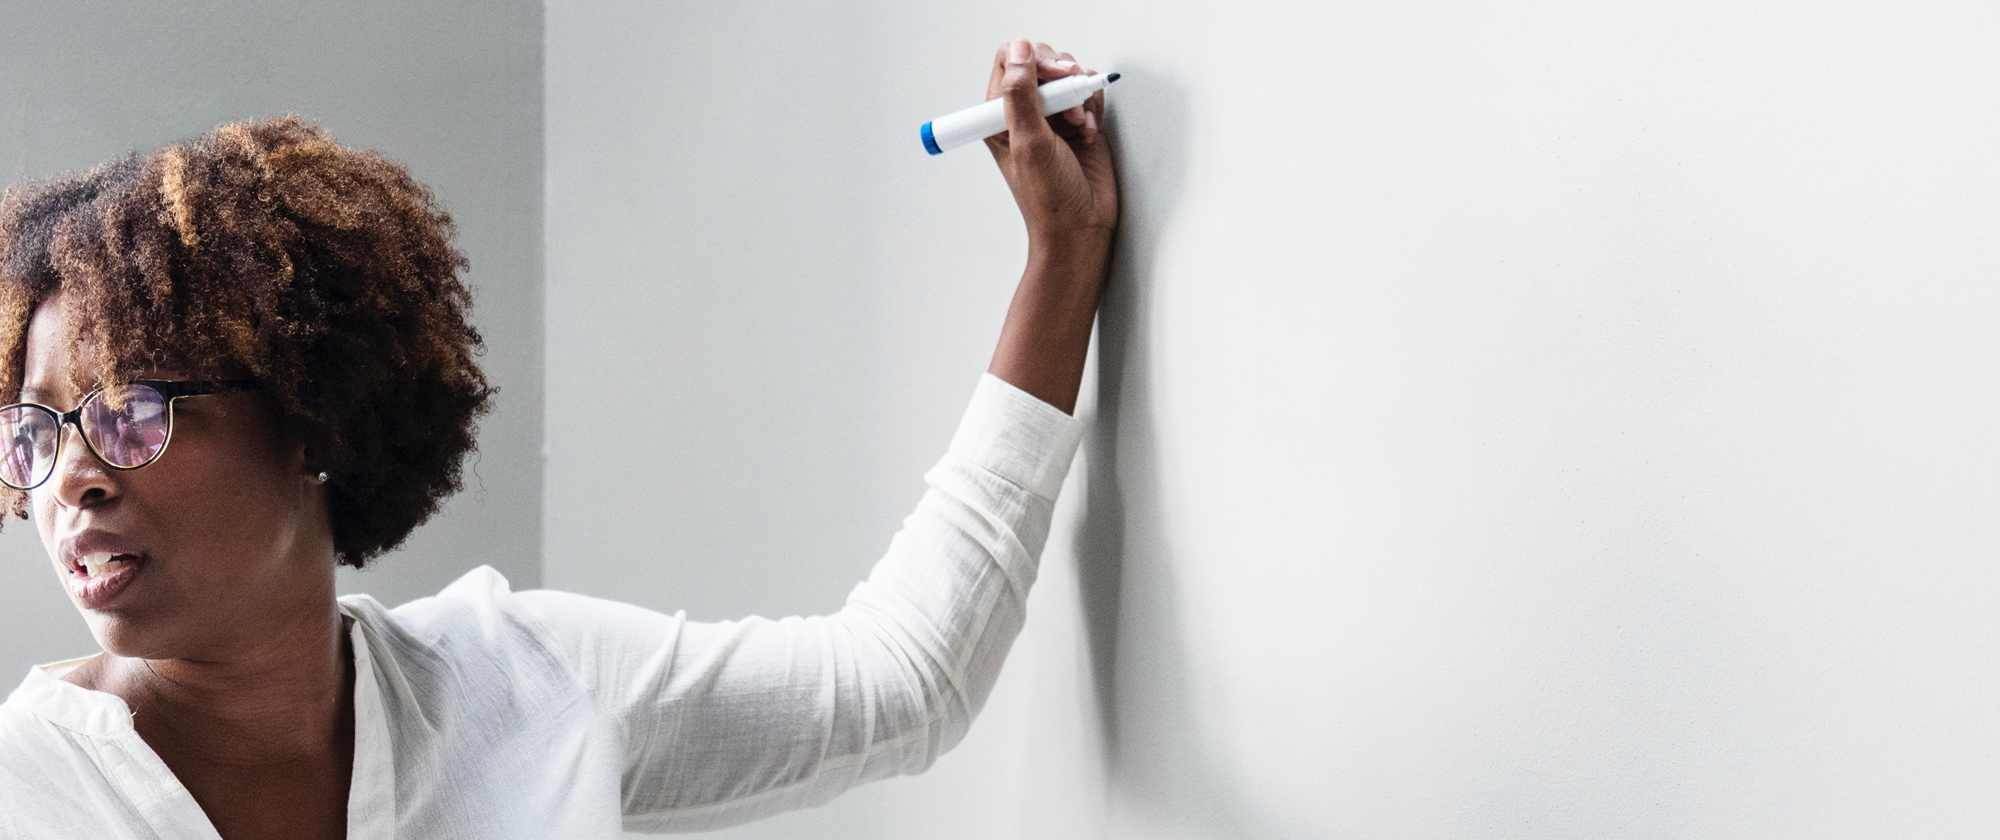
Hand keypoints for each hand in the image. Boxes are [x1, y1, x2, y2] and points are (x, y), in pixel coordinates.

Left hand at [984, 39, 1117, 252]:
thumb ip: (1021, 94)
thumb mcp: (1029, 143)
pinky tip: (1088, 131)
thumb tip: (1020, 50)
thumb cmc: (1048, 198)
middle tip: (1068, 106)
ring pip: (1068, 76)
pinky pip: (1088, 95)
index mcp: (999, 115)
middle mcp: (1025, 113)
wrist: (1081, 226)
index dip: (1034, 61)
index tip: (1053, 77)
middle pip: (1042, 63)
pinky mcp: (1079, 123)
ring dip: (1078, 96)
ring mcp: (1053, 117)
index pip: (1011, 62)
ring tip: (1078, 125)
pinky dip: (1092, 108)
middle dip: (1061, 78)